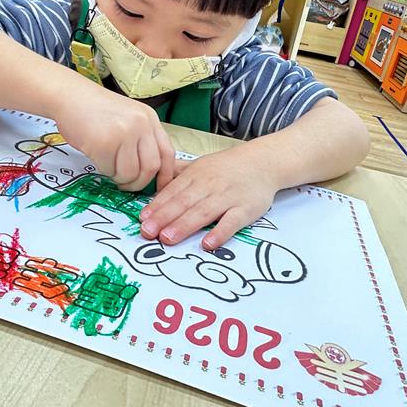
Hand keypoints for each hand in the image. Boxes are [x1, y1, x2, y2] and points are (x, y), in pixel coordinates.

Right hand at [53, 81, 175, 191]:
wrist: (69, 95)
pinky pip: (109, 170)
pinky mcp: (105, 142)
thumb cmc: (95, 111)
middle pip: (151, 167)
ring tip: (108, 167)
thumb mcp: (128, 118)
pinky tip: (97, 158)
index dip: (165, 175)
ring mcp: (124, 132)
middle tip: (126, 184)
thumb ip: (141, 139)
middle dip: (139, 183)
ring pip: (130, 173)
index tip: (158, 188)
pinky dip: (103, 170)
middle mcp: (141, 124)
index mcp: (149, 118)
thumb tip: (149, 173)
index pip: (167, 153)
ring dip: (118, 178)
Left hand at [138, 146, 278, 249]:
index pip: (173, 191)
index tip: (142, 219)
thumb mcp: (202, 164)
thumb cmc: (228, 167)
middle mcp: (210, 185)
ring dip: (184, 226)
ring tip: (167, 239)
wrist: (264, 162)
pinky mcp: (246, 209)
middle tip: (147, 232)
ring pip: (203, 212)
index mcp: (197, 174)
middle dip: (164, 217)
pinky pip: (232, 222)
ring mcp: (228, 197)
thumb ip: (178, 173)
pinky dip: (220, 233)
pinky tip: (208, 244)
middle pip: (184, 202)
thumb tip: (153, 182)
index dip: (157, 206)